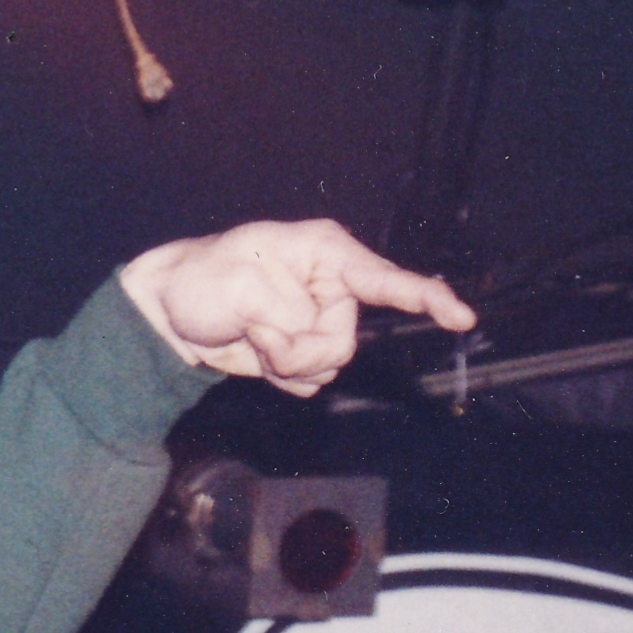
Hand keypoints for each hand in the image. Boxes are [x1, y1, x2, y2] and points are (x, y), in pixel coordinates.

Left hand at [117, 219, 476, 396]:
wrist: (170, 313)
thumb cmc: (201, 281)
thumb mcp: (239, 286)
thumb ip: (286, 313)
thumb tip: (308, 334)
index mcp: (324, 253)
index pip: (384, 278)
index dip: (426, 298)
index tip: (461, 317)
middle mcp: (331, 286)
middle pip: (345, 341)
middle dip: (297, 349)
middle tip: (257, 332)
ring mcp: (320, 319)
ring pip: (330, 365)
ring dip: (286, 363)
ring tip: (254, 336)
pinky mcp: (305, 348)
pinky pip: (312, 379)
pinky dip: (281, 374)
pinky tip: (259, 352)